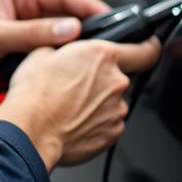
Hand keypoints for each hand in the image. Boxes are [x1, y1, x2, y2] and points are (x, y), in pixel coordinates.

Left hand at [0, 0, 111, 91]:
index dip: (91, 8)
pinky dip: (43, 70)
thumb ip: (34, 33)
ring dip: (60, 57)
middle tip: (102, 52)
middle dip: (81, 37)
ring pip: (53, 43)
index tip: (114, 22)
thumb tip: (71, 29)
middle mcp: (20, 8)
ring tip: (80, 70)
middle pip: (63, 20)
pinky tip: (52, 81)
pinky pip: (38, 60)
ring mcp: (17, 30)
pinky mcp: (12, 51)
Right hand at [0, 36, 160, 171]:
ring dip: (98, 102)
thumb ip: (67, 47)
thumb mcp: (43, 52)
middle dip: (103, 79)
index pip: (145, 50)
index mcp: (102, 55)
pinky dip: (96, 122)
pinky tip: (74, 120)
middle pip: (120, 77)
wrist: (30, 131)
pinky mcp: (112, 134)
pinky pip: (109, 123)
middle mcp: (115, 82)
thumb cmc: (34, 94)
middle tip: (77, 84)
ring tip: (70, 105)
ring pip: (113, 102)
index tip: (151, 47)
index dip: (150, 47)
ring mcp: (116, 110)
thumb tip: (67, 47)